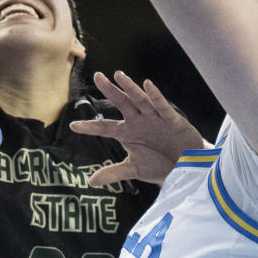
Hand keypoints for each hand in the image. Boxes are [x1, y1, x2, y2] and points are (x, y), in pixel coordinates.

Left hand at [71, 71, 205, 187]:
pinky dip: (155, 96)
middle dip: (110, 90)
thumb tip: (90, 182)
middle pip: (121, 103)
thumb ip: (114, 173)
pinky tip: (147, 84)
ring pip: (140, 100)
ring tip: (118, 75)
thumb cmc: (158, 164)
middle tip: (97, 76)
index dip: (90, 127)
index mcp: (127, 132)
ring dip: (130, 88)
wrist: (184, 167)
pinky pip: (162, 107)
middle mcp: (138, 121)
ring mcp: (154, 119)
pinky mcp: (171, 120)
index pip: (104, 127)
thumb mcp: (134, 169)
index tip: (73, 126)